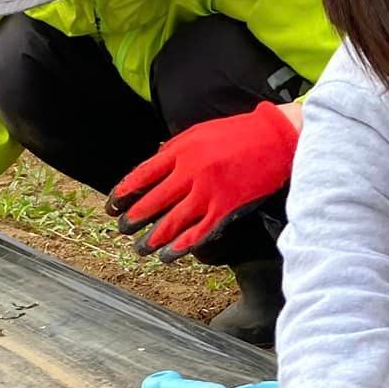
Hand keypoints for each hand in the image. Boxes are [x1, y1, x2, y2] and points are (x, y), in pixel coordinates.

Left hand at [108, 102, 300, 257]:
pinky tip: (169, 254)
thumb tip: (154, 169)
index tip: (112, 205)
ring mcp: (209, 191)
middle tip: (122, 228)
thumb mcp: (200, 133)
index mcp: (181, 150)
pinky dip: (182, 245)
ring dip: (153, 238)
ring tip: (140, 248)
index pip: (143, 175)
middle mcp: (191, 171)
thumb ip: (176, 151)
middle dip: (134, 217)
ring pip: (173, 221)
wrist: (276, 137)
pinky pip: (199, 231)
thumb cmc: (239, 134)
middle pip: (154, 200)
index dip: (124, 192)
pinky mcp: (227, 207)